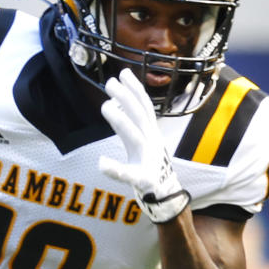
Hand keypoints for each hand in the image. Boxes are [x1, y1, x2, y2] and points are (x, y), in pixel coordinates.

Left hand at [96, 69, 190, 223]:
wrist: (166, 196)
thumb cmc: (151, 167)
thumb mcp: (144, 142)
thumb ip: (132, 124)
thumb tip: (118, 103)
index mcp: (151, 134)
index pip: (143, 106)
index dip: (135, 89)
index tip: (123, 72)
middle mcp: (151, 142)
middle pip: (138, 115)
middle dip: (125, 97)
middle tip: (109, 82)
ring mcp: (148, 160)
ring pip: (134, 137)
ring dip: (120, 121)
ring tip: (104, 106)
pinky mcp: (143, 180)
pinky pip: (128, 174)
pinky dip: (115, 169)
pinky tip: (101, 164)